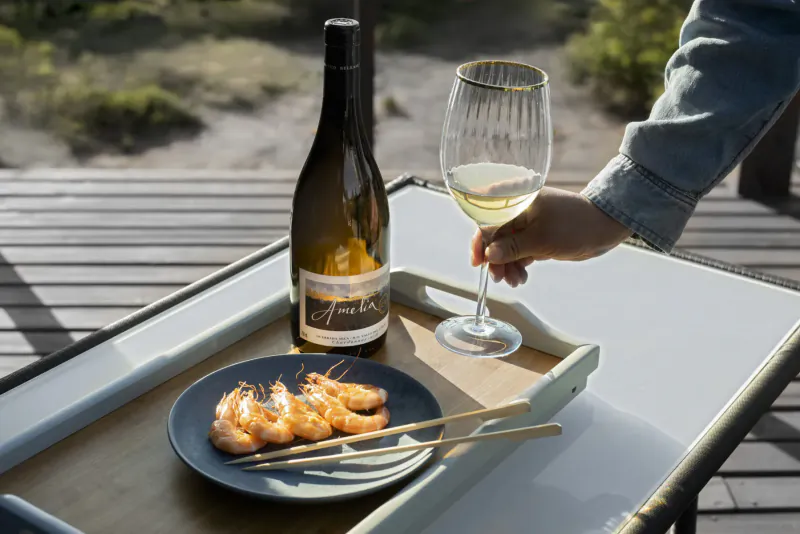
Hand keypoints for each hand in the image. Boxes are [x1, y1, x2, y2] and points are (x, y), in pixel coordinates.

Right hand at [470, 187, 632, 286]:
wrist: (605, 228)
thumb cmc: (576, 225)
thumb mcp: (541, 239)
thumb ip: (512, 248)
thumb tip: (489, 256)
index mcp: (518, 200)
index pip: (488, 219)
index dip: (481, 242)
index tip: (478, 262)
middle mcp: (519, 211)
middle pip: (495, 236)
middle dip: (495, 259)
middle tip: (498, 277)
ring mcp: (527, 225)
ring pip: (506, 248)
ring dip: (507, 266)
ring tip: (514, 281)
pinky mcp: (536, 237)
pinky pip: (518, 253)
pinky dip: (517, 266)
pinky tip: (520, 278)